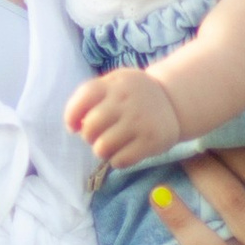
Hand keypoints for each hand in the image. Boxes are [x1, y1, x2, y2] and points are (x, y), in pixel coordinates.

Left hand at [65, 65, 184, 166]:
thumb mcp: (115, 84)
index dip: (72, 116)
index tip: (74, 125)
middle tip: (98, 135)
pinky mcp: (151, 141)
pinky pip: (120, 160)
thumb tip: (73, 126)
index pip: (83, 98)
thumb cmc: (133, 96)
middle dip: (89, 136)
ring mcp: (140, 121)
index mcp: (114, 84)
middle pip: (90, 127)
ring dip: (102, 151)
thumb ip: (91, 97)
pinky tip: (124, 152)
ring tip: (110, 145)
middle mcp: (127, 100)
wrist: (173, 101)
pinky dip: (117, 160)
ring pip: (102, 148)